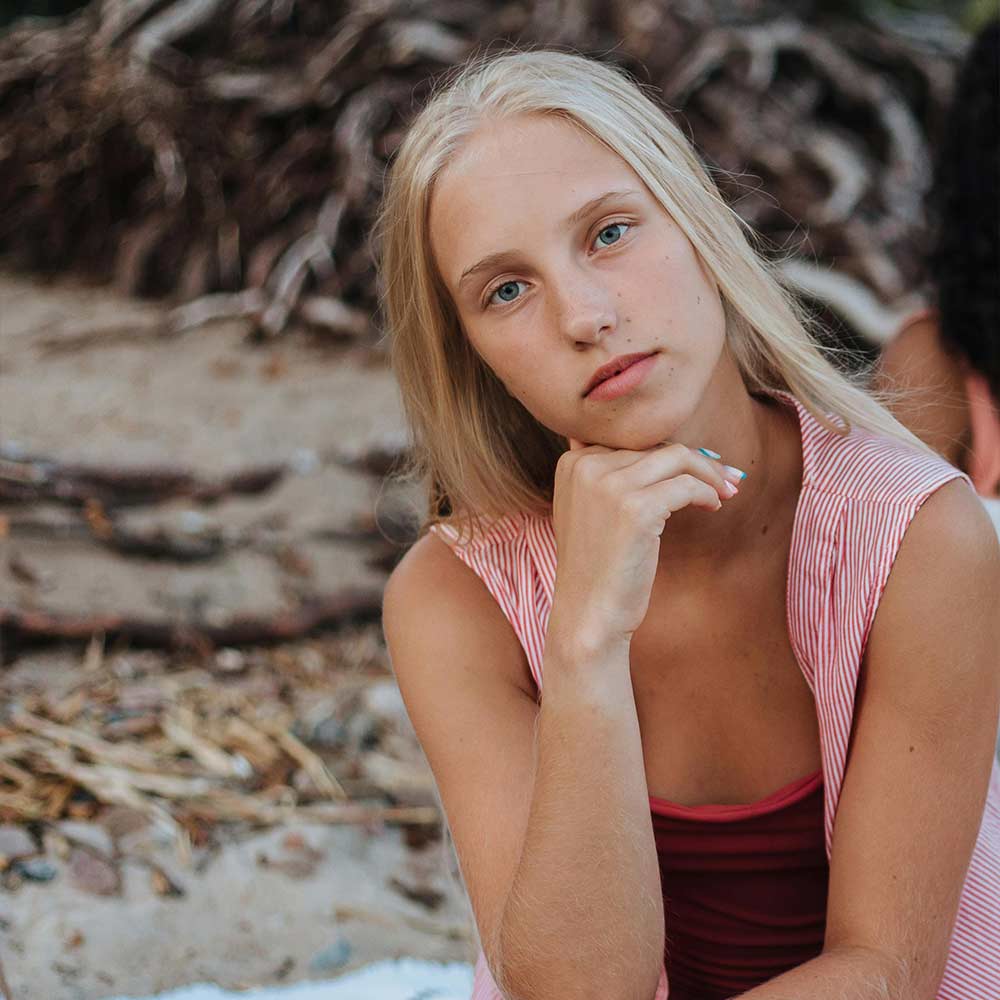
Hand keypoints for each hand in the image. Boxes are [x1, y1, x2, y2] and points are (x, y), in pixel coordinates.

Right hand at [548, 436, 743, 655]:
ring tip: (726, 489)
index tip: (700, 463)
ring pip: (677, 457)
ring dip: (709, 472)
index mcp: (572, 462)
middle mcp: (585, 466)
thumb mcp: (587, 509)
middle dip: (696, 459)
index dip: (669, 450)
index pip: (633, 438)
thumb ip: (606, 474)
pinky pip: (686, 485)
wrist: (588, 615)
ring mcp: (608, 486)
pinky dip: (707, 492)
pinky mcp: (635, 509)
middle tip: (726, 475)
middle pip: (656, 444)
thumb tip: (661, 447)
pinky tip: (714, 506)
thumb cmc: (597, 567)